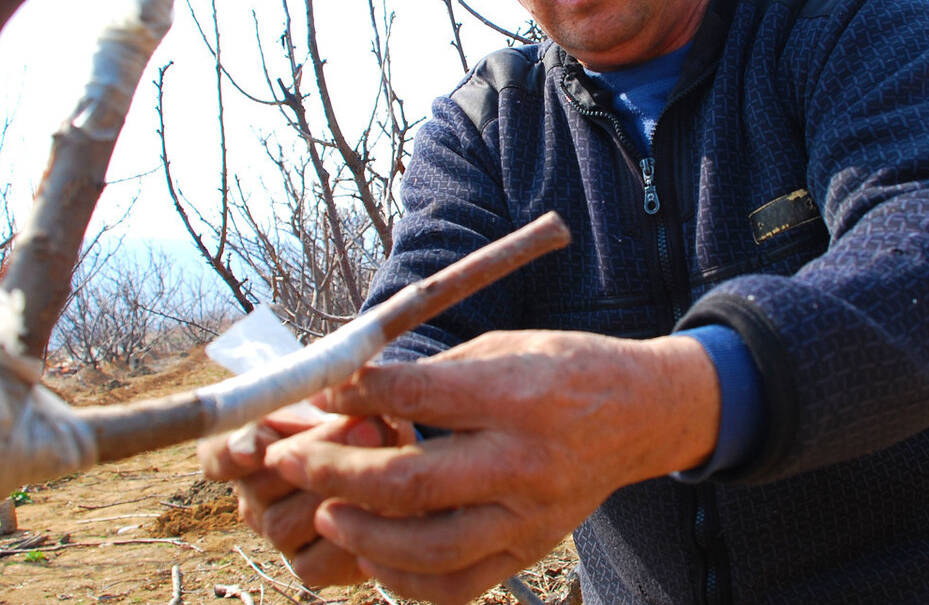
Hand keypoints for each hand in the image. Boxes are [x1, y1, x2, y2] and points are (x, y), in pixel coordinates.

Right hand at [198, 407, 411, 586]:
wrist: (384, 451)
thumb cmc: (351, 413)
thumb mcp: (340, 396)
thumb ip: (333, 399)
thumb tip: (357, 423)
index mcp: (242, 445)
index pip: (215, 452)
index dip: (233, 450)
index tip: (261, 444)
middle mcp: (251, 493)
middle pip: (259, 486)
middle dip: (315, 455)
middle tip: (364, 428)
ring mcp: (276, 531)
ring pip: (283, 524)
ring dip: (335, 493)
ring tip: (383, 466)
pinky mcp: (307, 564)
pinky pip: (314, 563)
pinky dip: (349, 537)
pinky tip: (383, 510)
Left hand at [264, 330, 718, 604]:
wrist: (641, 413)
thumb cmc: (564, 368)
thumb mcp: (504, 347)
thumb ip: (432, 376)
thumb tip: (353, 390)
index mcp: (518, 394)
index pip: (418, 396)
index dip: (356, 394)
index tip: (317, 391)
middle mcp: (525, 461)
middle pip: (411, 480)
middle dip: (334, 472)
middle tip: (287, 461)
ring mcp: (531, 516)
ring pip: (430, 547)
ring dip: (363, 534)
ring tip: (325, 512)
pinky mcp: (532, 550)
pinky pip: (460, 583)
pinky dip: (406, 579)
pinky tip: (373, 554)